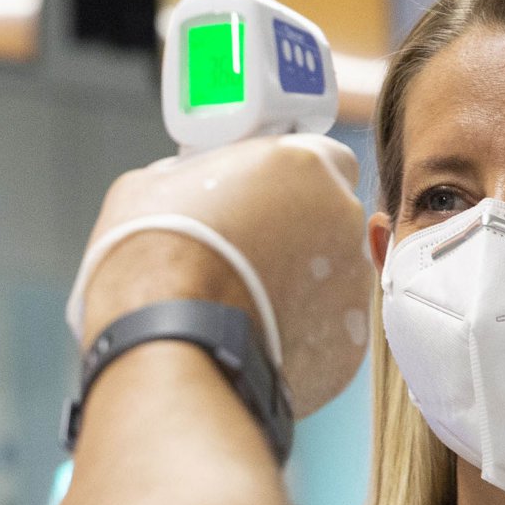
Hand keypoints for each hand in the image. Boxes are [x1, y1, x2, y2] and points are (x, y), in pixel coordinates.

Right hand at [78, 136, 372, 416]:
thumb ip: (197, 177)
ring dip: (298, 283)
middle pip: (331, 218)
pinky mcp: (348, 343)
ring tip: (240, 301)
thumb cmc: (153, 259)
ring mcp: (352, 284)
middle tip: (246, 250)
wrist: (166, 348)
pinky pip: (325, 329)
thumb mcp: (153, 185)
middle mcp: (343, 218)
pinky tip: (251, 335)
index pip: (324, 157)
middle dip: (297, 231)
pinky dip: (297, 331)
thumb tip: (193, 189)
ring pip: (332, 276)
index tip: (264, 196)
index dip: (293, 178)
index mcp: (303, 164)